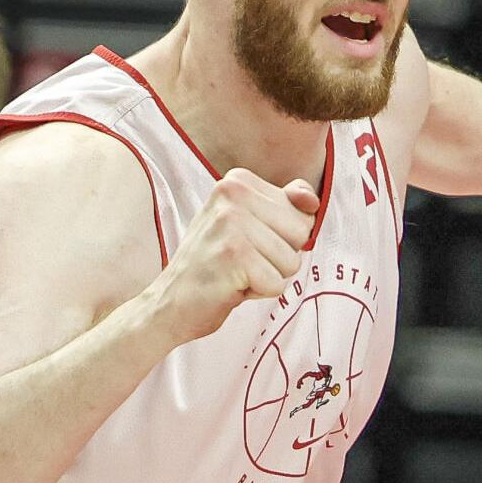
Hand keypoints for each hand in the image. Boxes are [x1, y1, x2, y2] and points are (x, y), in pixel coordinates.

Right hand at [145, 168, 318, 341]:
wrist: (169, 302)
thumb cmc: (214, 264)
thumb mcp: (249, 224)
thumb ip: (285, 205)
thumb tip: (312, 199)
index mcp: (237, 181)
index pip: (301, 211)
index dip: (281, 237)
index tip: (247, 241)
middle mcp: (232, 193)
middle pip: (301, 232)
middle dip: (279, 256)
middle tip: (242, 260)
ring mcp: (232, 222)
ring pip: (292, 260)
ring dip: (268, 276)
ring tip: (235, 273)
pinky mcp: (234, 255)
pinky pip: (277, 283)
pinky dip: (258, 293)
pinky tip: (231, 286)